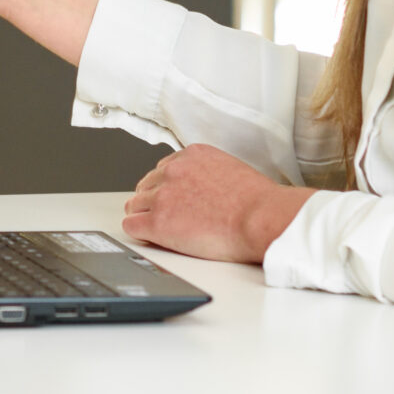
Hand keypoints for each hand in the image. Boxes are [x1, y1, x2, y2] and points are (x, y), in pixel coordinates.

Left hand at [119, 145, 312, 263]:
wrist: (261, 218)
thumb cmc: (259, 203)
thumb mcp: (232, 171)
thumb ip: (208, 174)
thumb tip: (203, 188)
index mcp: (192, 155)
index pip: (163, 169)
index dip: (167, 188)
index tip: (172, 199)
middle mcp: (173, 170)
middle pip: (147, 186)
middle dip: (154, 201)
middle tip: (168, 217)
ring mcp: (163, 195)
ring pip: (135, 205)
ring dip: (146, 217)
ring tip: (163, 230)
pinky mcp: (158, 221)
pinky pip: (131, 226)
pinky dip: (140, 233)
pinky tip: (153, 238)